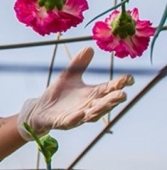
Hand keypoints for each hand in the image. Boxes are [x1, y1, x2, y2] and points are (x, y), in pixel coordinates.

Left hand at [18, 47, 133, 140]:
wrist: (41, 109)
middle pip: (104, 103)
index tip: (129, 78)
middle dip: (113, 100)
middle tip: (123, 94)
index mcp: (92, 94)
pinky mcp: (63, 122)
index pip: (109, 89)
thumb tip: (89, 48)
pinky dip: (77, 118)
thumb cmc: (58, 93)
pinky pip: (71, 122)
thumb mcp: (68, 75)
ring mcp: (77, 116)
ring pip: (92, 115)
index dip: (119, 84)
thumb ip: (78, 64)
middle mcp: (88, 106)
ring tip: (108, 103)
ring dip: (100, 109)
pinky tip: (81, 113)